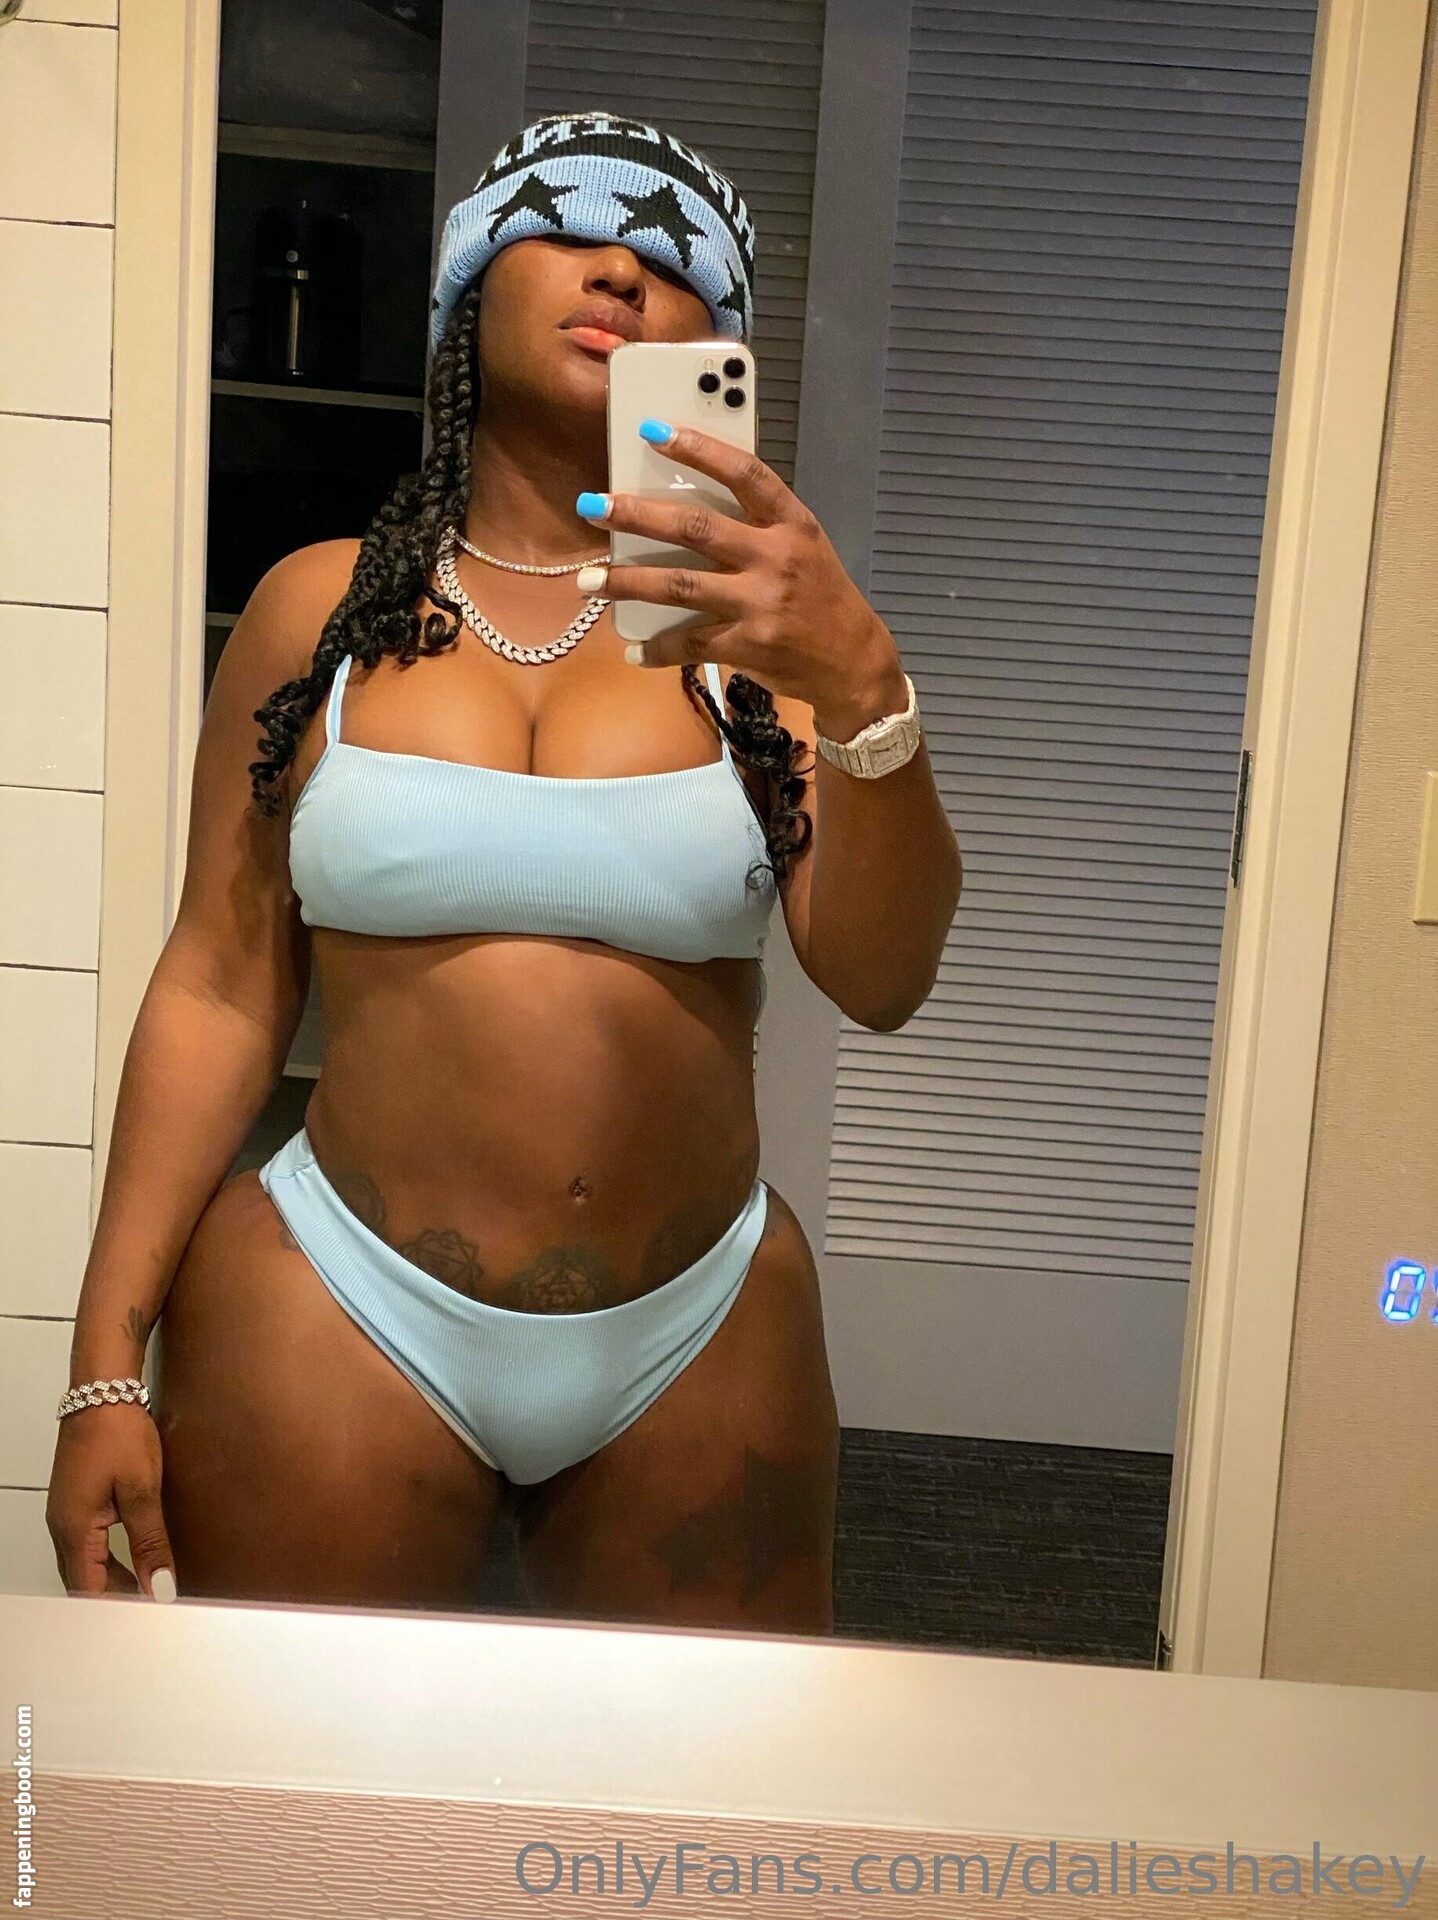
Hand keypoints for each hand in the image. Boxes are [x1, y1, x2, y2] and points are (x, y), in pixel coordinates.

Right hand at [47, 1402, 176, 1599]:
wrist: (102, 1392)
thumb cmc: (119, 1435)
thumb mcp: (142, 1490)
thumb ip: (150, 1542)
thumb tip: (160, 1586)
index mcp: (74, 1531)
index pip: (89, 1591)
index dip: (116, 1609)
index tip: (146, 1618)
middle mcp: (63, 1529)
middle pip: (83, 1582)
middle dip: (115, 1599)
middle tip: (152, 1607)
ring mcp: (66, 1515)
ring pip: (85, 1564)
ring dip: (113, 1580)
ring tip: (149, 1590)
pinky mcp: (76, 1503)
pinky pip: (87, 1545)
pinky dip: (109, 1560)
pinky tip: (134, 1559)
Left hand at [577, 423, 908, 738]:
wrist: (853, 662)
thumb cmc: (820, 597)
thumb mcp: (802, 547)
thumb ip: (756, 525)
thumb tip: (684, 509)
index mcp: (792, 523)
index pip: (745, 473)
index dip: (699, 449)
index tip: (653, 431)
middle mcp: (777, 558)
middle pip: (696, 528)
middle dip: (637, 515)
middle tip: (594, 505)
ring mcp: (761, 604)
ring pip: (681, 586)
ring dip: (628, 583)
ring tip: (588, 581)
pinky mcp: (750, 645)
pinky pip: (691, 644)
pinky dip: (659, 648)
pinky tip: (634, 649)